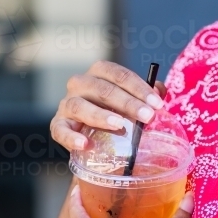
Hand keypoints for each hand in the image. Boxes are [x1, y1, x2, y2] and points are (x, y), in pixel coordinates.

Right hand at [50, 61, 167, 150]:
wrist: (90, 131)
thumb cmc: (113, 109)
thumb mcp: (129, 99)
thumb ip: (146, 94)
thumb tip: (160, 90)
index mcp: (99, 72)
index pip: (118, 74)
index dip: (139, 88)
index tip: (157, 104)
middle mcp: (80, 83)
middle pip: (103, 89)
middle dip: (128, 103)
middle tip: (147, 117)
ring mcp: (66, 104)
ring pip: (80, 106)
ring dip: (101, 116)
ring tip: (119, 126)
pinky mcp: (57, 124)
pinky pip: (60, 130)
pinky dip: (71, 138)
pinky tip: (85, 145)